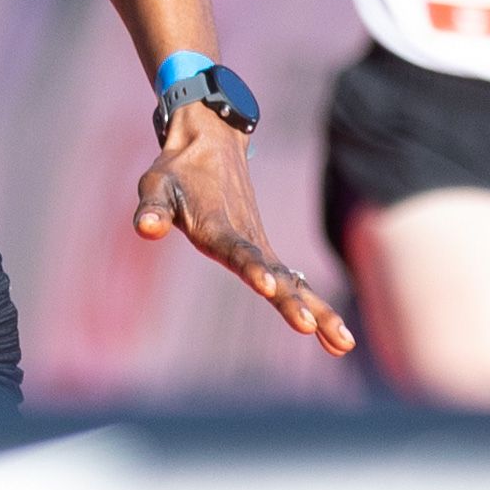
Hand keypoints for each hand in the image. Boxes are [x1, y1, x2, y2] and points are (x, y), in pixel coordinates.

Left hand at [134, 104, 355, 358]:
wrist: (211, 143)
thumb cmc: (178, 172)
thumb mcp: (157, 188)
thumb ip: (152, 210)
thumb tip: (146, 228)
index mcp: (218, 227)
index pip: (237, 251)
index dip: (251, 268)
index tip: (268, 286)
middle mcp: (247, 239)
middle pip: (276, 275)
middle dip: (294, 303)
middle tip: (311, 328)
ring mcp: (261, 246)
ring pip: (294, 284)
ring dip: (320, 312)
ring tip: (344, 345)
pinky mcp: (264, 251)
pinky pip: (293, 283)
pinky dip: (314, 307)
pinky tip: (329, 338)